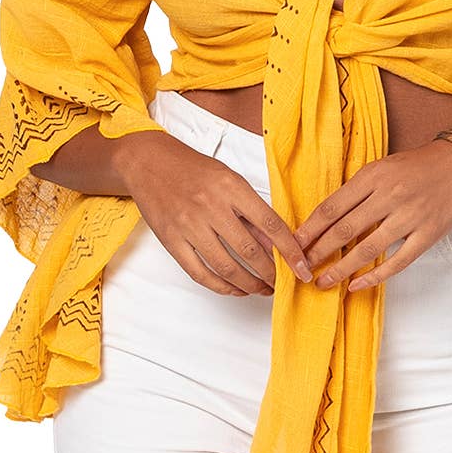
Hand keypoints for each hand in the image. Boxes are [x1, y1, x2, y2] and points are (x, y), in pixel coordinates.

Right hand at [115, 130, 316, 296]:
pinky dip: (221, 286)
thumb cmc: (194, 169)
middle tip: (282, 283)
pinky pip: (199, 273)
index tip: (302, 267)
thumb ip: (252, 211)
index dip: (290, 251)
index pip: (270, 224)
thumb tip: (276, 243)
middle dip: (270, 274)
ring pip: (226, 267)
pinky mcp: (171, 240)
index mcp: (231, 187)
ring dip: (249, 284)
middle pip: (249, 251)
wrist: (148, 162)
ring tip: (262, 290)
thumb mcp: (230, 179)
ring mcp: (188, 225)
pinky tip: (235, 289)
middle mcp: (210, 207)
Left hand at [295, 140, 451, 292]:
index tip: (292, 244)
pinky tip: (356, 285)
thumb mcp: (383, 167)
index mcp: (374, 176)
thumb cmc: (420, 166)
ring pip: (367, 249)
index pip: (332, 207)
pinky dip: (375, 276)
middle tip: (301, 268)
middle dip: (318, 252)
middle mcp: (390, 196)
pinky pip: (397, 261)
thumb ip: (358, 190)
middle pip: (344, 230)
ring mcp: (410, 217)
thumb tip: (328, 220)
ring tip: (323, 282)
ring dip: (341, 269)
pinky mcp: (428, 234)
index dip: (309, 229)